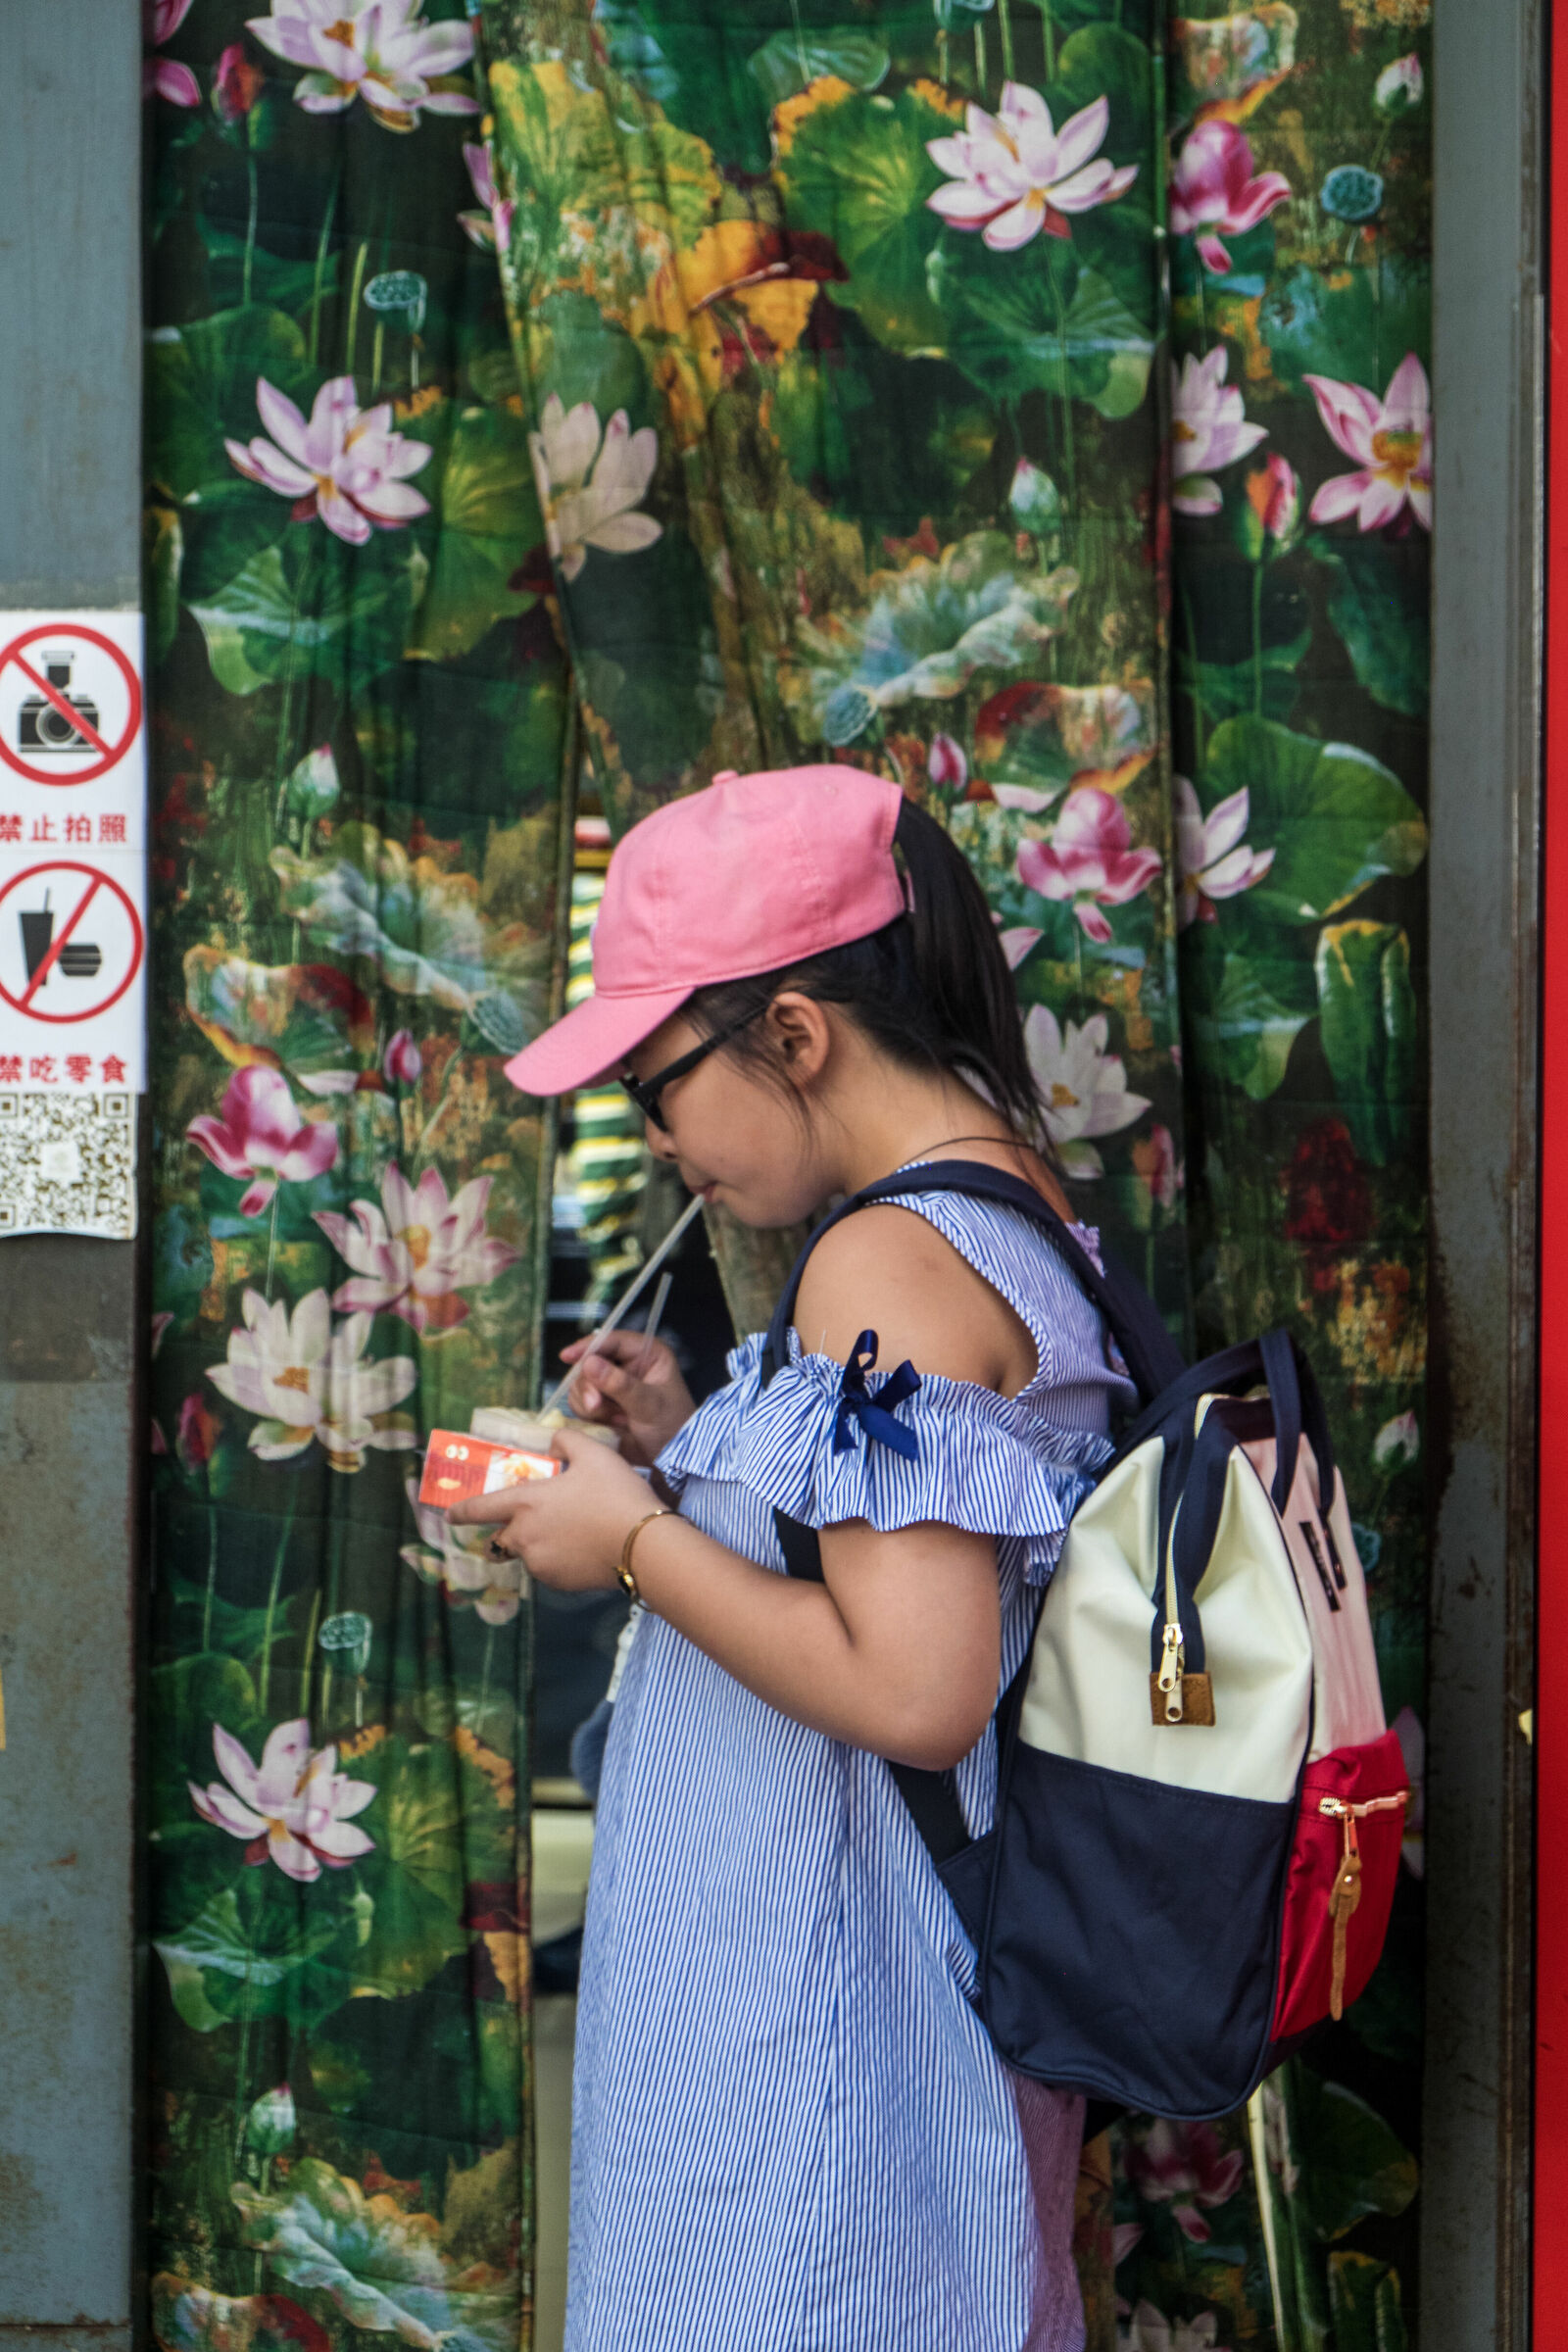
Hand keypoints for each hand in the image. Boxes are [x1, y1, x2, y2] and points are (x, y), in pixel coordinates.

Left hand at [447, 1426, 660, 1592]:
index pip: (480, 1509)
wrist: (643, 1544)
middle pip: (501, 1539)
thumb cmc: (614, 1494)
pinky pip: (549, 1570)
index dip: (462, 1512)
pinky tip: (584, 1550)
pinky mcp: (559, 1583)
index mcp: (525, 1503)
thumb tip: (554, 1443)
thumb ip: (567, 1441)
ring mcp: (540, 1564)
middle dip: (506, 1533)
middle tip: (531, 1523)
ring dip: (538, 1545)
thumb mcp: (594, 1454)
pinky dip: (558, 1560)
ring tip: (571, 1533)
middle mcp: (524, 1537)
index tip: (451, 1515)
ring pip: (528, 1554)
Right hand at [558, 1328, 694, 1467]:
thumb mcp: (650, 1405)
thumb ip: (621, 1385)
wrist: (670, 1458)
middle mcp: (627, 1364)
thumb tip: (590, 1363)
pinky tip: (609, 1424)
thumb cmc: (672, 1427)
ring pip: (582, 1383)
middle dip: (589, 1385)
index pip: (612, 1341)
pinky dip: (588, 1414)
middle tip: (596, 1406)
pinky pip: (580, 1402)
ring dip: (589, 1403)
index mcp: (646, 1354)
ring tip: (612, 1419)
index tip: (568, 1356)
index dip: (588, 1346)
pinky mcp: (602, 1403)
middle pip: (590, 1362)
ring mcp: (612, 1384)